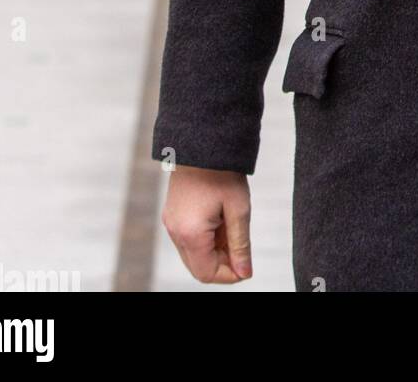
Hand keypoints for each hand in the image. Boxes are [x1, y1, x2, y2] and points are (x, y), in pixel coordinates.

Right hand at [162, 165, 252, 282]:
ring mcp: (171, 223)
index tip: (247, 265)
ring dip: (214, 250)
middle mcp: (175, 232)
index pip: (207, 273)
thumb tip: (245, 273)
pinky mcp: (172, 214)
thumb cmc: (223, 173)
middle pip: (198, 267)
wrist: (203, 141)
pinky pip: (188, 239)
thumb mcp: (239, 208)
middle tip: (241, 246)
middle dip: (222, 263)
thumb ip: (240, 245)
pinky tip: (221, 219)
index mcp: (190, 233)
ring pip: (193, 254)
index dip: (229, 275)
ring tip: (232, 226)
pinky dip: (205, 239)